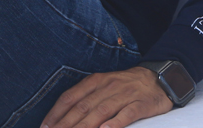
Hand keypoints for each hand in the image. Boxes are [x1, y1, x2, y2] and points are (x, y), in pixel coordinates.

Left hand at [40, 67, 170, 127]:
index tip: (45, 126)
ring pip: (101, 111)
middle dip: (66, 124)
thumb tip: (63, 116)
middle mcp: (108, 87)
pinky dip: (115, 123)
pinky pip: (126, 114)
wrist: (158, 78)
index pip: (71, 97)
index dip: (56, 113)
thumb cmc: (125, 86)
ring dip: (86, 126)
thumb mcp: (103, 85)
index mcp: (95, 81)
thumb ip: (85, 98)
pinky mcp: (141, 104)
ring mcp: (124, 95)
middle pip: (83, 107)